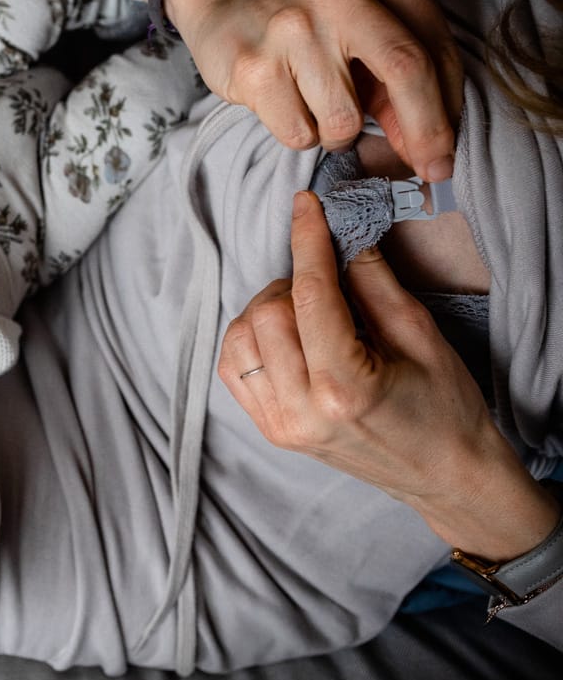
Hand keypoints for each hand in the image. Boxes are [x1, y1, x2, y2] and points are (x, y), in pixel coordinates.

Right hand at [167, 0, 461, 181]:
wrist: (224, 1)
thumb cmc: (308, 24)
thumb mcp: (363, 31)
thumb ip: (398, 78)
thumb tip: (426, 147)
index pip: (432, 49)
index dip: (447, 109)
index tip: (445, 150)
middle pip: (405, 70)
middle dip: (426, 131)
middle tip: (433, 170)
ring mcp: (291, 28)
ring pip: (344, 118)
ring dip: (339, 135)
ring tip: (319, 109)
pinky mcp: (254, 66)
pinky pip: (298, 133)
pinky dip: (300, 135)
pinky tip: (287, 105)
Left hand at [217, 192, 559, 560]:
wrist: (444, 474)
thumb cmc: (445, 406)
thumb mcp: (421, 336)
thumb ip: (373, 281)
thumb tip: (339, 231)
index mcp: (343, 389)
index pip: (309, 296)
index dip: (307, 242)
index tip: (306, 204)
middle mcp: (300, 412)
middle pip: (264, 314)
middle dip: (292, 283)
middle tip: (329, 286)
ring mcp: (279, 425)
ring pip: (239, 338)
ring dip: (268, 310)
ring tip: (311, 315)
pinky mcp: (269, 430)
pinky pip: (233, 367)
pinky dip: (251, 338)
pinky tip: (288, 336)